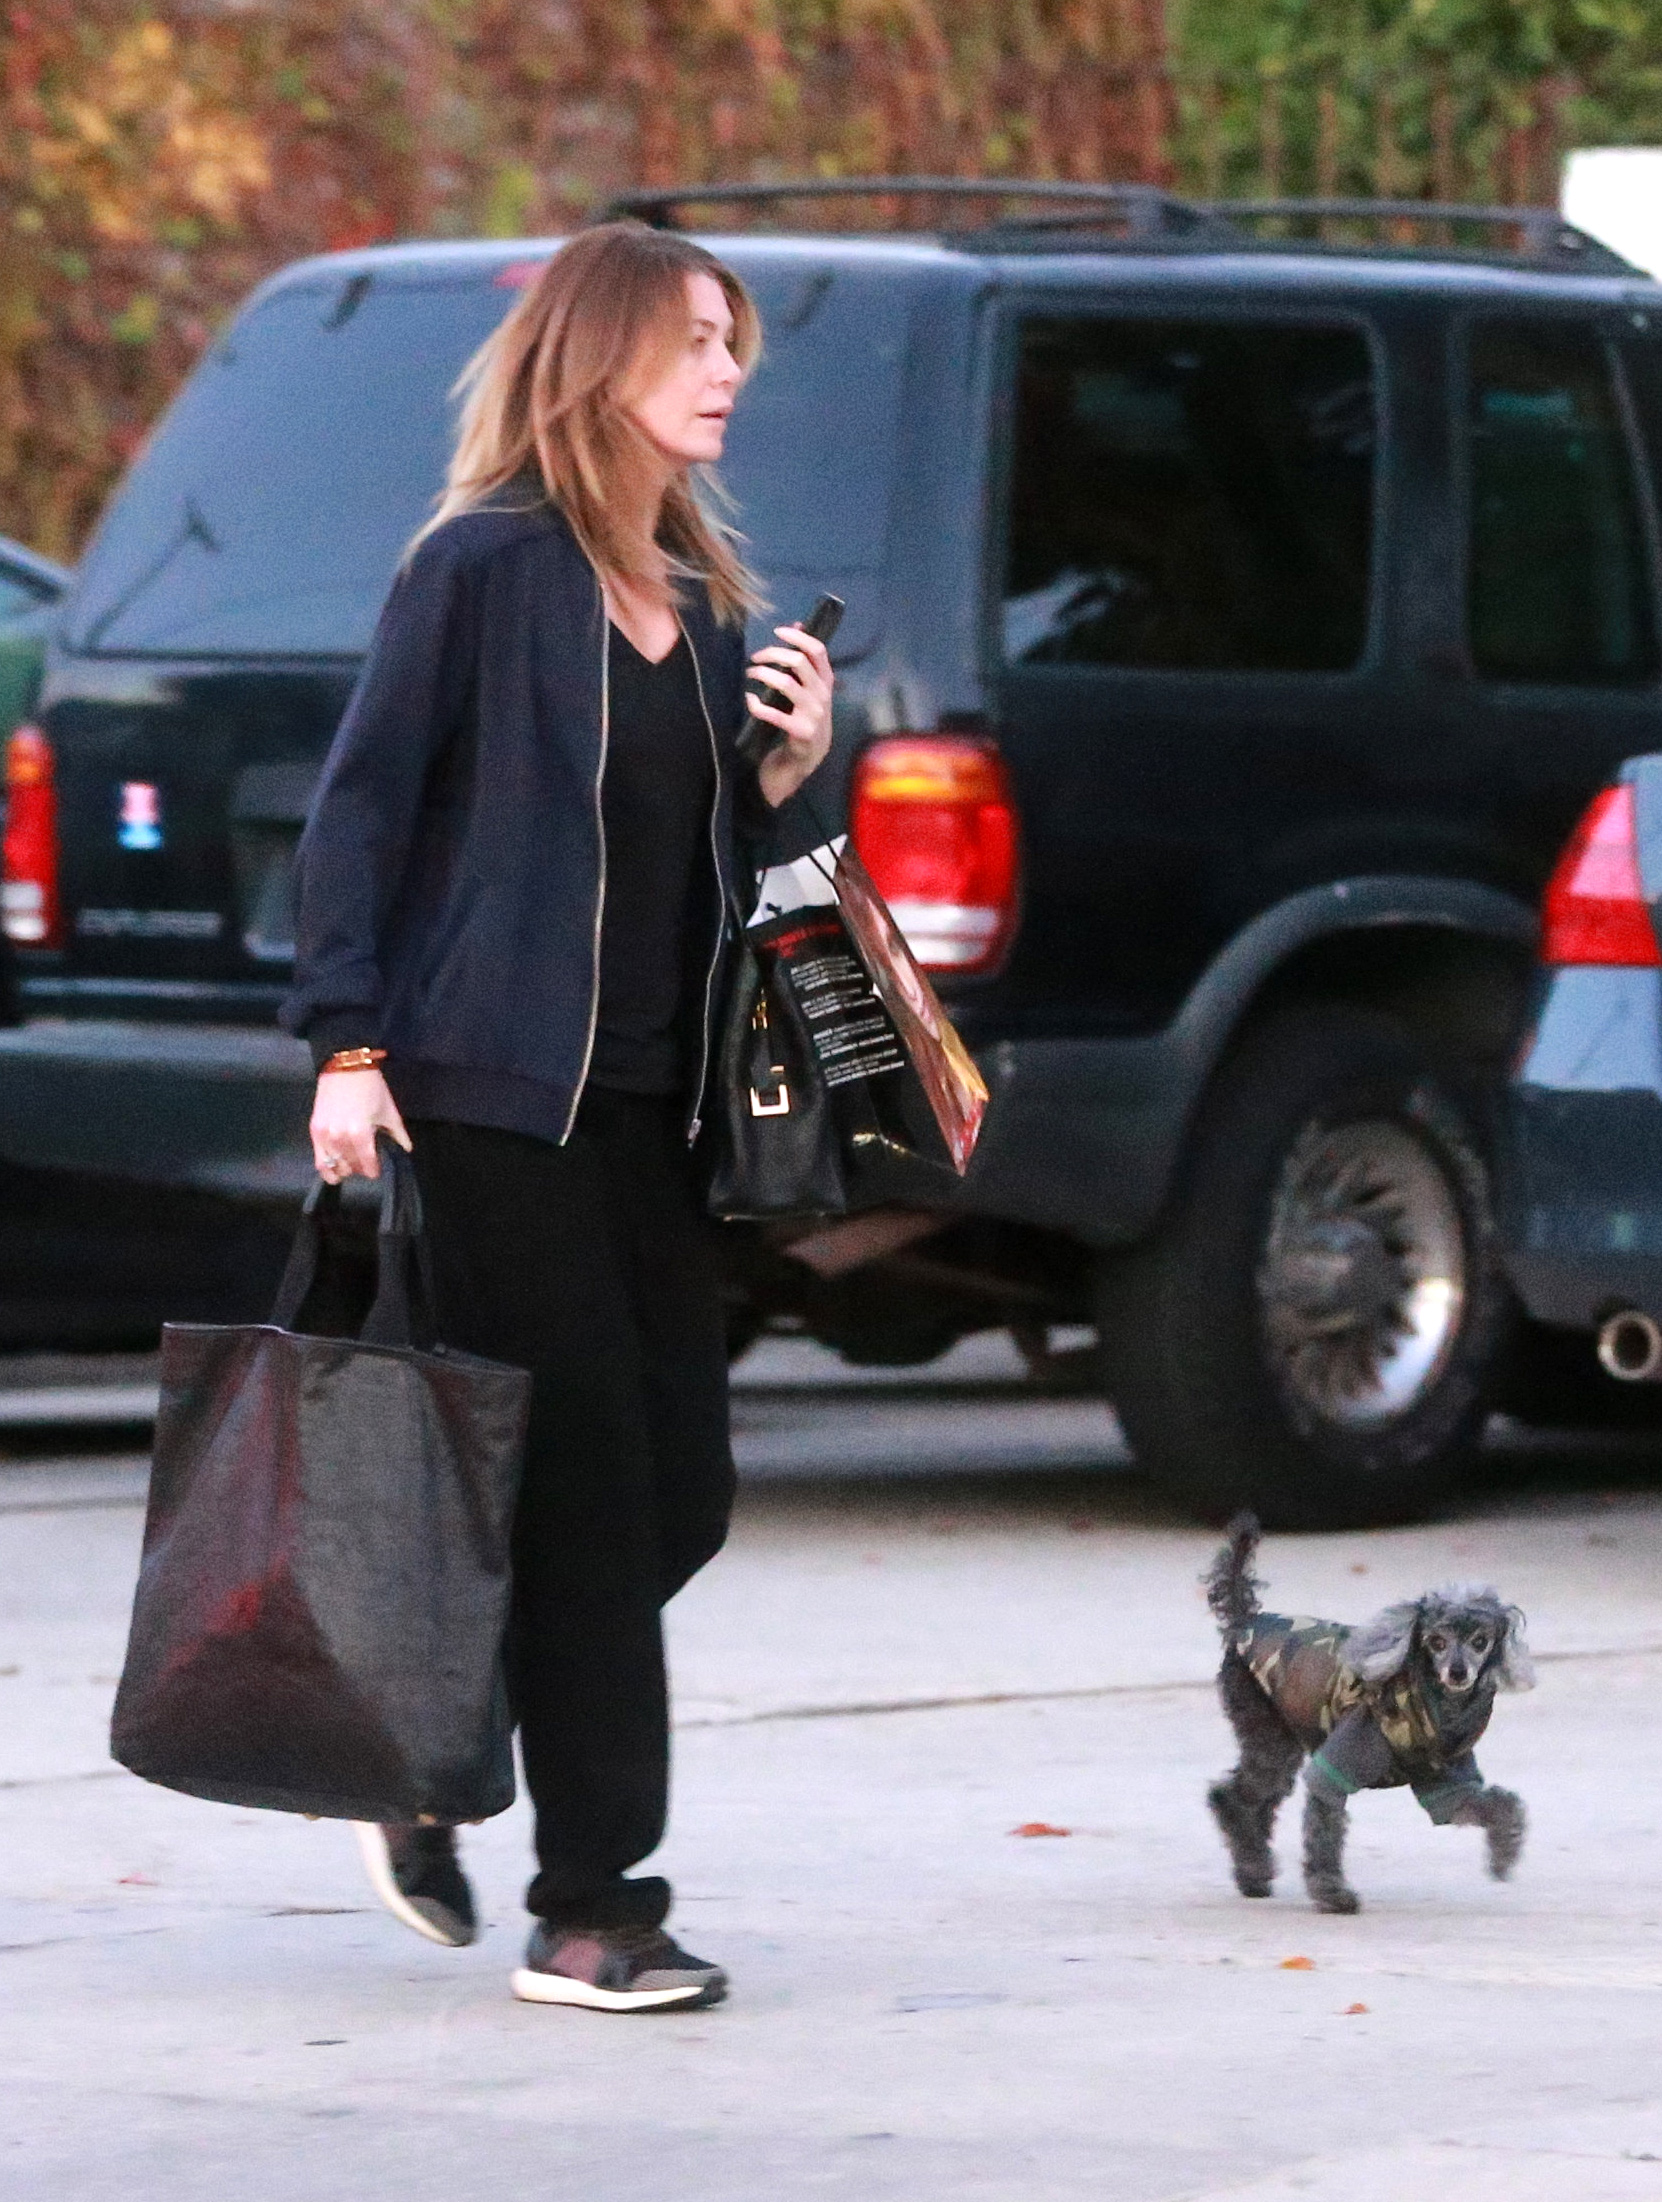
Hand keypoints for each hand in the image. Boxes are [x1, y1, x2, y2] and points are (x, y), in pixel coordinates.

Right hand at [309, 1066, 411, 1181]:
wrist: (346, 1065)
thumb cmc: (371, 1087)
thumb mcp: (389, 1111)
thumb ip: (398, 1134)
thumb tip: (406, 1149)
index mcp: (360, 1134)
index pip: (366, 1163)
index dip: (372, 1170)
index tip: (375, 1172)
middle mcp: (340, 1138)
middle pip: (350, 1166)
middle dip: (359, 1168)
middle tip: (364, 1165)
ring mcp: (324, 1135)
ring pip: (333, 1165)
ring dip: (344, 1169)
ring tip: (350, 1165)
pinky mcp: (314, 1130)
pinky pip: (318, 1158)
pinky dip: (326, 1167)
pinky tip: (334, 1168)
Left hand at [747, 623, 834, 807]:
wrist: (807, 758)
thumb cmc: (805, 717)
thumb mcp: (810, 688)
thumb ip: (805, 661)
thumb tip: (797, 625)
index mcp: (826, 681)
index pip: (818, 650)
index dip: (798, 637)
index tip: (777, 632)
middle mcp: (823, 695)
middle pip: (798, 661)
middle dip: (772, 654)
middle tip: (754, 658)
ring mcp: (814, 714)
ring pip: (785, 683)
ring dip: (762, 675)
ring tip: (749, 674)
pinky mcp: (801, 732)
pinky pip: (774, 714)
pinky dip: (757, 706)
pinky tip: (749, 701)